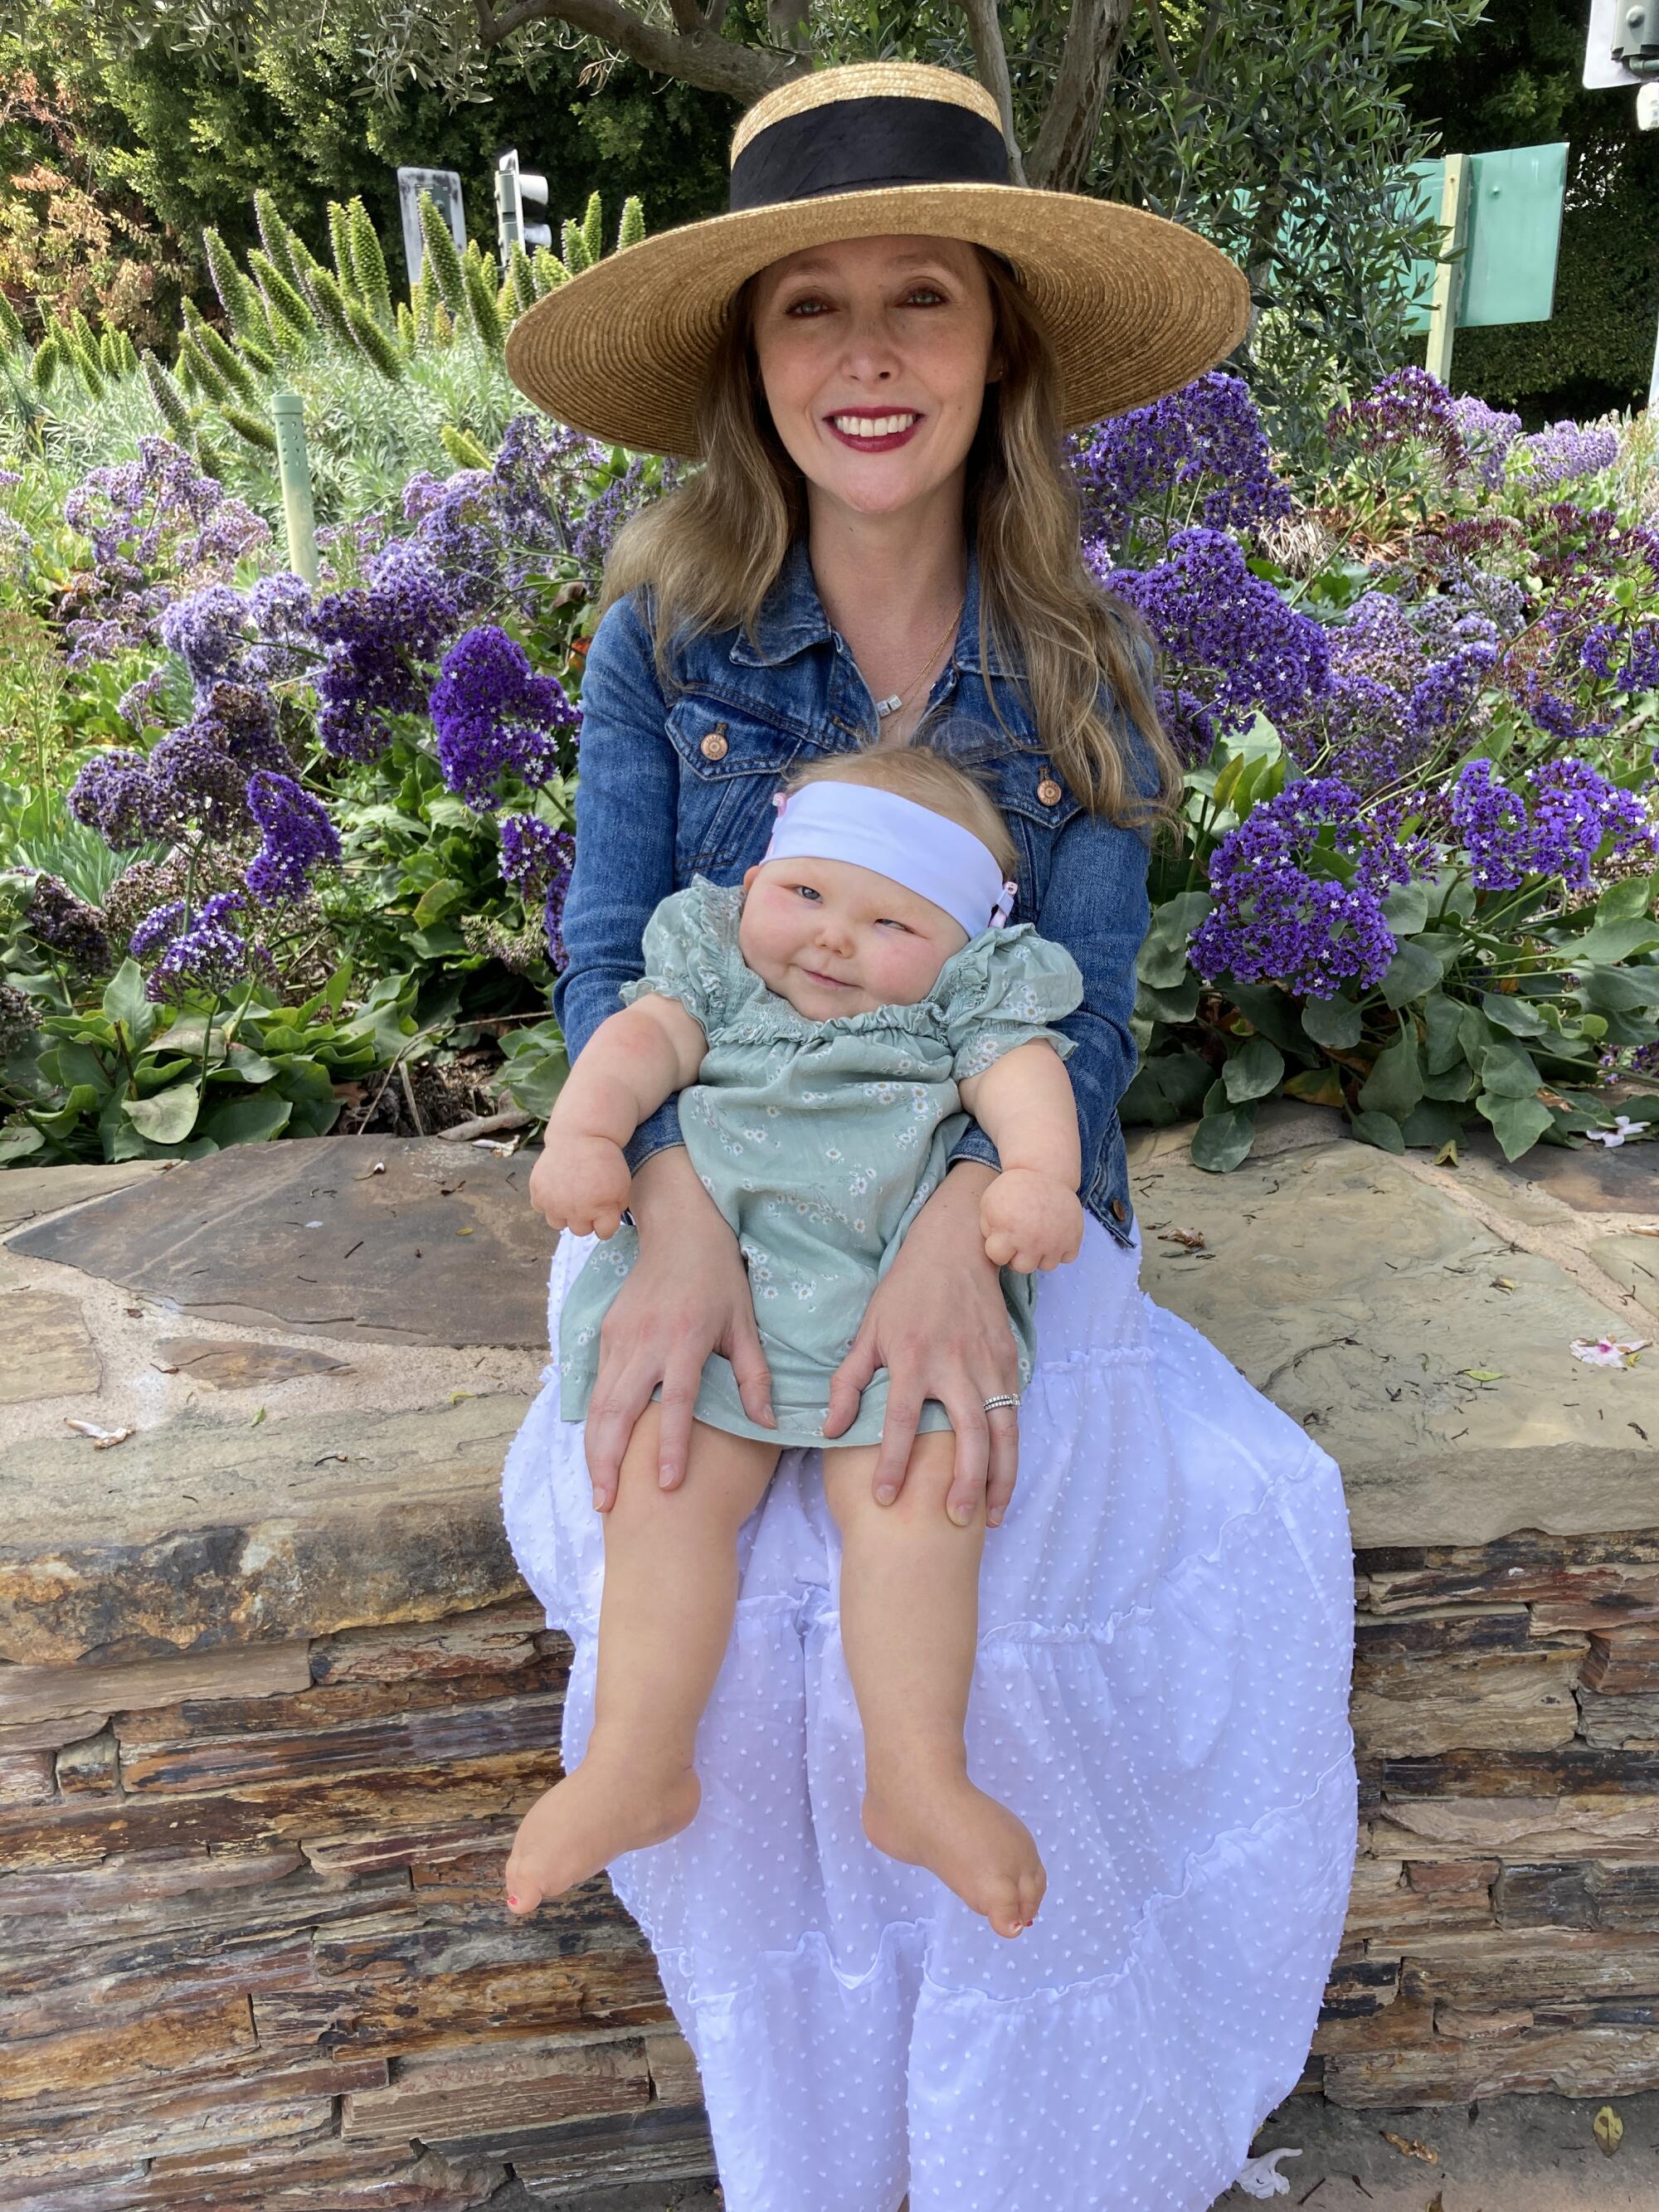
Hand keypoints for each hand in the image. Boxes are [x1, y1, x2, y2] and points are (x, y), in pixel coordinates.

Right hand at [529, 1133, 631, 1239]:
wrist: (580, 1136)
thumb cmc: (605, 1160)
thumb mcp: (622, 1185)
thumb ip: (616, 1208)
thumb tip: (605, 1225)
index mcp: (602, 1209)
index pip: (604, 1232)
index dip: (606, 1222)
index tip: (604, 1212)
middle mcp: (577, 1210)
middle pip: (581, 1231)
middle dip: (586, 1219)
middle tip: (587, 1200)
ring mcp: (555, 1203)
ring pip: (558, 1223)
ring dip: (564, 1214)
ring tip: (569, 1196)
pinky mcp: (538, 1193)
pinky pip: (541, 1207)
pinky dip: (547, 1200)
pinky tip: (556, 1187)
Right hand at [581, 1146, 773, 1508]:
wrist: (678, 1228)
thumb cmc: (719, 1278)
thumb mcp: (744, 1322)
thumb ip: (753, 1375)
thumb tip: (766, 1424)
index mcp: (685, 1340)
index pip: (676, 1403)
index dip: (670, 1445)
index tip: (665, 1485)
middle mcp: (646, 1342)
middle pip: (619, 1412)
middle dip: (609, 1462)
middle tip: (607, 1505)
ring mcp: (620, 1338)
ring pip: (600, 1404)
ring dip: (595, 1450)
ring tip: (599, 1491)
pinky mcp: (606, 1334)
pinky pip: (597, 1386)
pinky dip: (595, 1423)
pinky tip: (597, 1453)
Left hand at [822, 1161, 1020, 1528]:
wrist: (957, 1246)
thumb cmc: (905, 1291)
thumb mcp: (869, 1329)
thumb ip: (847, 1381)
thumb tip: (827, 1430)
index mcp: (912, 1357)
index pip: (901, 1420)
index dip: (892, 1462)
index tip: (884, 1498)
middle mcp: (954, 1364)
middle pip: (966, 1432)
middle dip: (963, 1481)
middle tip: (954, 1520)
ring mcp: (988, 1363)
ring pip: (1002, 1429)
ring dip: (999, 1476)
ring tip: (990, 1516)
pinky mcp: (1010, 1361)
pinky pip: (1013, 1413)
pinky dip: (1011, 1450)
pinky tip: (1002, 1480)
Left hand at [980, 1168, 1083, 1273]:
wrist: (1043, 1171)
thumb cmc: (1014, 1189)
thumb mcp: (989, 1203)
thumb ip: (988, 1228)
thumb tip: (996, 1246)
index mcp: (1009, 1232)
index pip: (998, 1258)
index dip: (998, 1247)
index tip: (1003, 1234)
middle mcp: (1033, 1241)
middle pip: (1023, 1267)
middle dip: (1018, 1254)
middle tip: (1021, 1236)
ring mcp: (1056, 1241)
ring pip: (1047, 1265)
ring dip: (1041, 1254)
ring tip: (1038, 1236)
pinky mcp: (1074, 1237)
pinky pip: (1068, 1257)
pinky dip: (1062, 1249)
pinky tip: (1054, 1235)